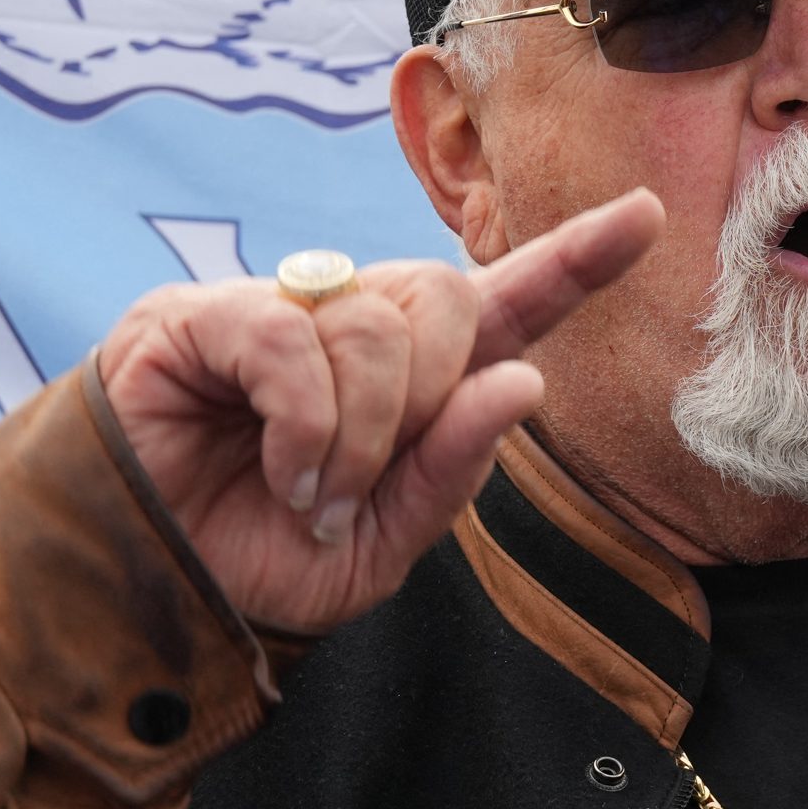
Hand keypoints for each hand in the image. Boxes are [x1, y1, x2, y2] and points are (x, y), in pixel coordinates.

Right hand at [97, 190, 663, 633]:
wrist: (158, 591)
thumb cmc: (269, 559)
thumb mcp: (385, 541)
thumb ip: (451, 469)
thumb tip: (522, 378)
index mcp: (414, 375)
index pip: (508, 301)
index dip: (576, 259)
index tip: (649, 217)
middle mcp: (354, 322)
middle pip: (450, 298)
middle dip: (430, 399)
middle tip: (368, 482)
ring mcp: (281, 309)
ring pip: (377, 318)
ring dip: (363, 431)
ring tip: (314, 493)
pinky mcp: (204, 315)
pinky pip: (293, 337)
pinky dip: (305, 421)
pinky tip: (283, 470)